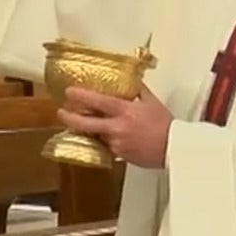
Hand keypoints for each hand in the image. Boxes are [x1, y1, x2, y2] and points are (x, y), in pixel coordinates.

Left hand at [58, 83, 172, 168]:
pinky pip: (106, 146)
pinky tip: (108, 136)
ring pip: (95, 136)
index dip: (80, 96)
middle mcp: (117, 128)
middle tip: (61, 112)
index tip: (68, 92)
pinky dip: (105, 140)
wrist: (174, 148)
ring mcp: (116, 143)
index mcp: (125, 111)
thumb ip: (138, 90)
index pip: (97, 102)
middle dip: (70, 118)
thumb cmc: (165, 124)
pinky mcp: (119, 155)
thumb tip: (130, 80)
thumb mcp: (152, 102)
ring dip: (90, 130)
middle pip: (85, 124)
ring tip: (88, 123)